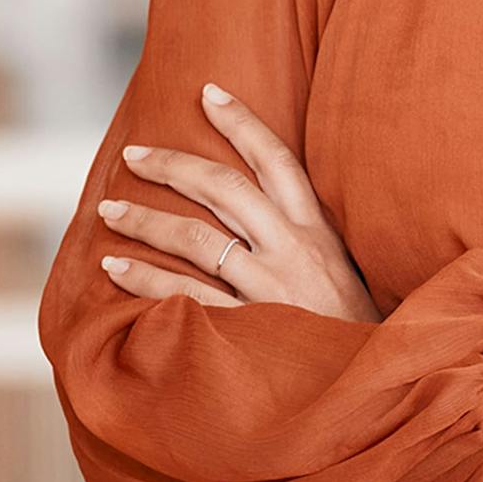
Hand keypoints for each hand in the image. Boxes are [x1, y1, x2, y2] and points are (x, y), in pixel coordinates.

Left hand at [97, 81, 382, 322]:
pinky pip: (184, 296)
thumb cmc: (354, 334)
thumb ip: (306, 242)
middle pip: (226, 188)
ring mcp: (270, 288)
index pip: (277, 160)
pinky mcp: (249, 329)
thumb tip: (258, 214)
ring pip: (197, 236)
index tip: (208, 92)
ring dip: (146, 219)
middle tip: (134, 154)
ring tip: (109, 210)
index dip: (242, 122)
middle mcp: (294, 250)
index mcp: (319, 232)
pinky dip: (144, 279)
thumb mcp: (342, 274)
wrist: (374, 389)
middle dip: (174, 165)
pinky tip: (115, 268)